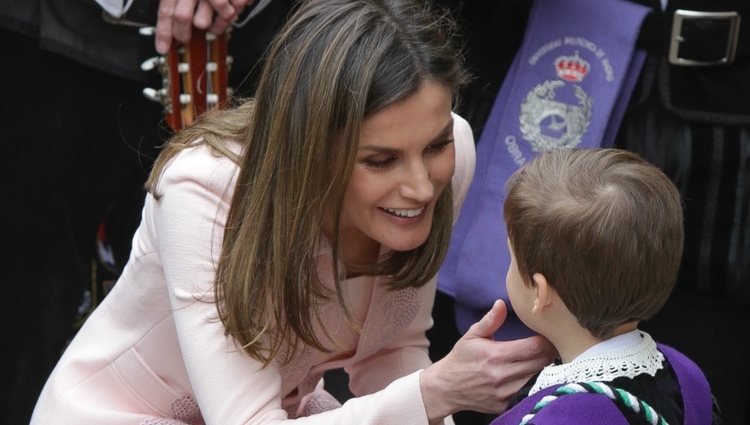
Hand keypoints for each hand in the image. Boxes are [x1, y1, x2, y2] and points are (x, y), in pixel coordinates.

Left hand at [155, 0, 252, 53]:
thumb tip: (169, 16)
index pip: (166, 11)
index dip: (163, 32)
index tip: (162, 48)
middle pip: (183, 18)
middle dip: (183, 34)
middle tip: (185, 39)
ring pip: (205, 21)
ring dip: (208, 27)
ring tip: (213, 25)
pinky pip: (228, 16)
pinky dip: (227, 20)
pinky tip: (228, 14)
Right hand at [420, 300, 555, 422]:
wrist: (447, 387)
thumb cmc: (461, 359)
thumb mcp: (472, 335)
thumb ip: (490, 320)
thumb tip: (501, 303)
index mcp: (496, 355)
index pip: (533, 348)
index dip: (547, 342)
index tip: (551, 336)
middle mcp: (502, 375)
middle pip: (540, 364)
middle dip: (550, 354)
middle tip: (554, 347)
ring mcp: (504, 393)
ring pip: (538, 380)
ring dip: (545, 370)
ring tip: (546, 360)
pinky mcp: (505, 405)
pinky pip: (528, 394)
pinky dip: (535, 385)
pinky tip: (535, 376)